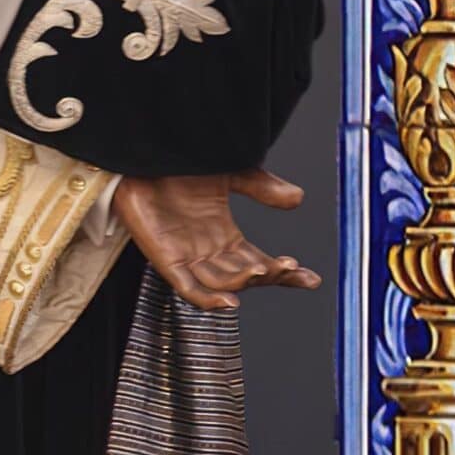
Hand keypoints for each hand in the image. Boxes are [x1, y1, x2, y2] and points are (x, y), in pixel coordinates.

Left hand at [111, 167, 317, 312]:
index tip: (310, 279)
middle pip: (245, 276)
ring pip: (221, 283)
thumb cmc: (179, 162)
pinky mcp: (164, 258)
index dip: (285, 274)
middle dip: (270, 276)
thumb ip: (262, 187)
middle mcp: (207, 250)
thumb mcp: (231, 173)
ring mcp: (186, 256)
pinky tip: (231, 302)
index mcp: (224, 235)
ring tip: (265, 270)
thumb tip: (298, 198)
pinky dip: (207, 299)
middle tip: (288, 267)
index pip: (260, 262)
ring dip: (245, 282)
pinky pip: (187, 288)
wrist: (143, 152)